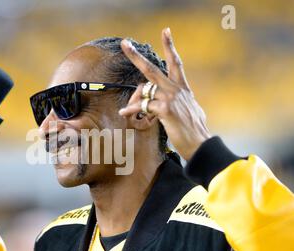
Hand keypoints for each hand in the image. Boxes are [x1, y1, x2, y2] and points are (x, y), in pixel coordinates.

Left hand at [119, 28, 210, 160]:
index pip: (175, 63)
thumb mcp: (190, 111)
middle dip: (136, 56)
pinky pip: (143, 106)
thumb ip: (179, 102)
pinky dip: (132, 109)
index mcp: (182, 88)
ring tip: (128, 109)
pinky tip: (125, 112)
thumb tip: (168, 103)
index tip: (165, 31)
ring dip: (133, 99)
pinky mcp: (166, 110)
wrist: (200, 144)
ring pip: (144, 89)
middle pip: (152, 68)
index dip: (170, 46)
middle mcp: (176, 90)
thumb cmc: (193, 131)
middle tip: (125, 44)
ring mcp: (171, 98)